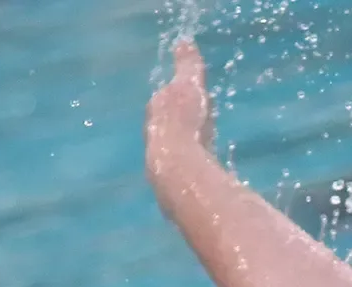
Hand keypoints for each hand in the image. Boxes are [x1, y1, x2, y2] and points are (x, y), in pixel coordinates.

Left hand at [145, 40, 216, 189]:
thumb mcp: (189, 86)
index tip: (189, 95)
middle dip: (177, 120)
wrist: (177, 165)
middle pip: (165, 121)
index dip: (177, 95)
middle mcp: (152, 131)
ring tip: (199, 144)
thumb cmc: (185, 122)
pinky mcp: (169, 179)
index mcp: (156, 107)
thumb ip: (188, 66)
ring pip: (171, 145)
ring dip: (182, 143)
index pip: (165, 97)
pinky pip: (181, 165)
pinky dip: (189, 162)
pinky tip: (199, 167)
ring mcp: (158, 157)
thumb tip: (184, 42)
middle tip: (194, 119)